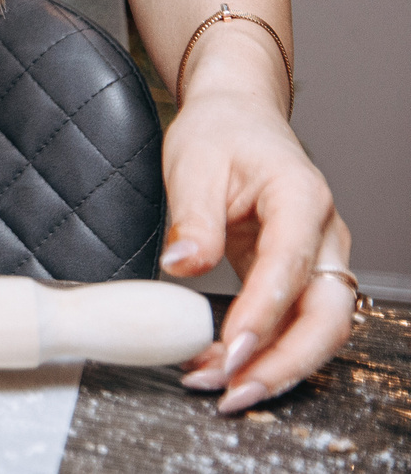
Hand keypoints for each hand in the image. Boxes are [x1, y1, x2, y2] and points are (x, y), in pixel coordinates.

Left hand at [164, 80, 355, 413]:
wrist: (239, 116)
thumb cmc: (219, 133)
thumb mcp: (193, 163)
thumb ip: (193, 218)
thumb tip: (183, 266)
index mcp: (300, 198)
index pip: (288, 268)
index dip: (260, 316)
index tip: (227, 352)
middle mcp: (324, 235)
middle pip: (326, 315)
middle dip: (284, 363)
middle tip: (231, 391)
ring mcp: (320, 257)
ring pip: (321, 329)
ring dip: (278, 366)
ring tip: (222, 388)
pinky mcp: (304, 274)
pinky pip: (299, 322)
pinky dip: (271, 351)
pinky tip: (229, 366)